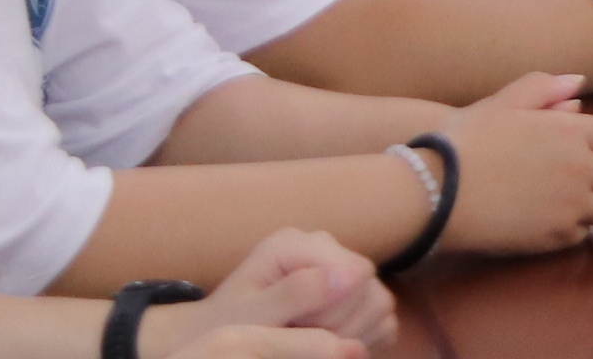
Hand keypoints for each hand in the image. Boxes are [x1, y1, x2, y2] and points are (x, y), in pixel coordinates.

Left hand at [142, 231, 392, 354]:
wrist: (211, 343)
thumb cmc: (223, 330)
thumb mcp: (250, 317)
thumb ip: (297, 293)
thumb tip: (353, 274)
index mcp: (297, 244)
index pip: (358, 272)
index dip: (338, 312)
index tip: (301, 332)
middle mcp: (325, 249)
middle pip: (371, 290)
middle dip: (341, 329)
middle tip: (299, 342)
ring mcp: (340, 272)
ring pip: (380, 306)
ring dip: (350, 338)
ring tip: (307, 345)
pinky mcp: (351, 298)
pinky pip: (382, 320)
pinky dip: (361, 342)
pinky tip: (326, 349)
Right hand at [432, 74, 592, 254]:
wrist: (437, 191)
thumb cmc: (467, 141)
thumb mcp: (504, 103)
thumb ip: (546, 88)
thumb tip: (578, 84)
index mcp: (573, 132)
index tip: (576, 152)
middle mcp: (581, 168)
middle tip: (569, 180)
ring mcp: (571, 205)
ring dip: (587, 204)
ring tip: (559, 202)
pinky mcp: (554, 237)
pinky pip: (580, 234)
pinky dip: (570, 228)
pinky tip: (545, 221)